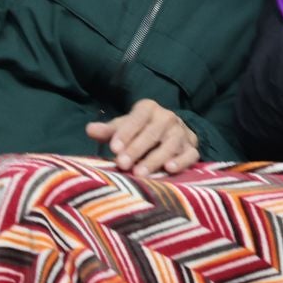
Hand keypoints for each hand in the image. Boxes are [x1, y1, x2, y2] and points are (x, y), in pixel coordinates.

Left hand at [85, 98, 199, 176]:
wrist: (171, 132)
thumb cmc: (141, 131)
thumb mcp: (124, 127)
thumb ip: (109, 130)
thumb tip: (90, 130)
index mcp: (149, 108)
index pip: (136, 119)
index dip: (125, 133)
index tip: (114, 149)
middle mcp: (167, 117)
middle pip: (152, 133)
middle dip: (136, 149)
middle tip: (122, 164)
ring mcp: (182, 132)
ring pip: (170, 144)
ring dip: (155, 159)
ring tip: (140, 174)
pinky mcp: (192, 147)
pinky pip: (190, 154)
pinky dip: (181, 162)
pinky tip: (169, 169)